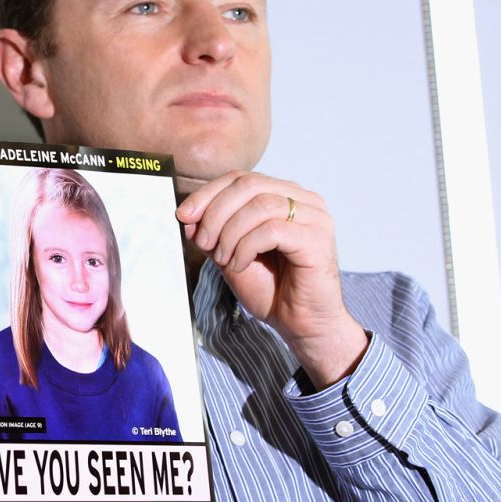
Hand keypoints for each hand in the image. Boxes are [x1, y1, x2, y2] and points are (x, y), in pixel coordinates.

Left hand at [176, 171, 367, 387]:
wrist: (300, 323)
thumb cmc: (271, 289)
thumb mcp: (229, 255)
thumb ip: (212, 233)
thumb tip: (187, 216)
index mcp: (284, 196)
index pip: (241, 178)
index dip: (208, 194)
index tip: (183, 216)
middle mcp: (304, 200)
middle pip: (249, 185)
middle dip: (216, 213)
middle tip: (204, 243)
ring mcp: (315, 217)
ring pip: (259, 206)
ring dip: (230, 234)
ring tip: (224, 260)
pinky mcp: (317, 239)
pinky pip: (272, 230)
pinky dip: (247, 247)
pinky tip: (241, 265)